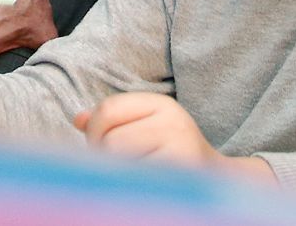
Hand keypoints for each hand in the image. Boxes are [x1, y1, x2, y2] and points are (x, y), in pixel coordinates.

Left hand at [74, 93, 272, 180]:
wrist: (218, 186)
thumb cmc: (172, 158)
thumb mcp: (146, 130)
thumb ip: (114, 123)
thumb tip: (77, 119)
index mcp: (162, 105)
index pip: (108, 110)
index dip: (94, 132)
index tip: (101, 148)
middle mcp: (174, 122)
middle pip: (110, 139)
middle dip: (102, 158)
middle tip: (117, 170)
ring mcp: (180, 150)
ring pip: (119, 161)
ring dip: (113, 175)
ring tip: (130, 178)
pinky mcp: (180, 175)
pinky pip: (133, 182)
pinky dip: (127, 188)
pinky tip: (140, 189)